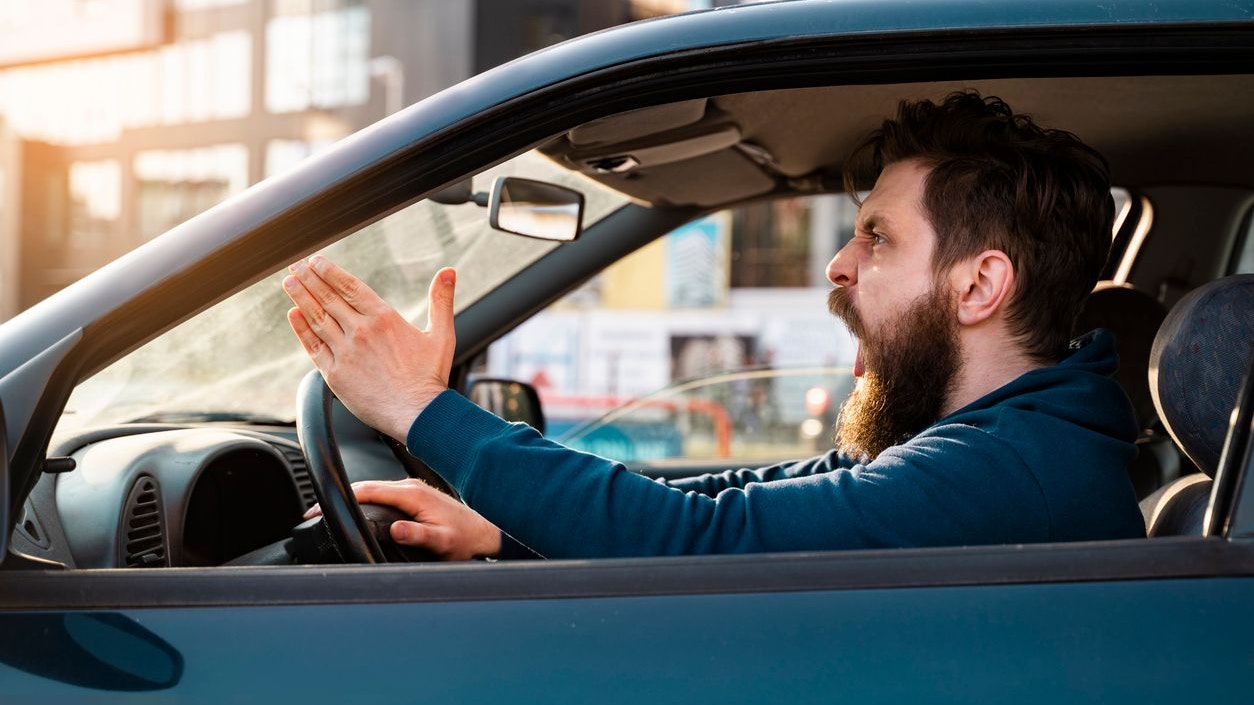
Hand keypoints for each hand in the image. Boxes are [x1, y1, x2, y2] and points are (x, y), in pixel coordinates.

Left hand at [283, 256, 454, 439]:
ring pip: (317, 318)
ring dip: (301, 298)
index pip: (350, 287)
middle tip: (295, 266)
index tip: (316, 261)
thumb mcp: (441, 334)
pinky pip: (314, 347)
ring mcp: (346, 353)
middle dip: (309, 279)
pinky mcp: (335, 375)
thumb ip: (441, 301)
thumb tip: (449, 272)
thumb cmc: (430, 377)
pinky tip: (293, 316)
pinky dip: (301, 329)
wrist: (418, 414)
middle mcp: (361, 332)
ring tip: (288, 283)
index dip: (330, 271)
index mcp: (384, 319)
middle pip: (329, 298)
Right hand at [304, 479, 502, 560]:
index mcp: (412, 495)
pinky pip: (381, 494)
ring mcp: (411, 490)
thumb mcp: (443, 542)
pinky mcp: (413, 496)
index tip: (318, 507)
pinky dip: (364, 500)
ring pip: (373, 490)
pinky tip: (354, 509)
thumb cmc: (465, 538)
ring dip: (350, 498)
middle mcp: (410, 488)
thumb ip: (419, 535)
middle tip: (312, 511)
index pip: (367, 490)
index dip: (340, 497)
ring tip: (326, 511)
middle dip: (337, 497)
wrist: (485, 532)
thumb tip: (396, 530)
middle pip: (365, 487)